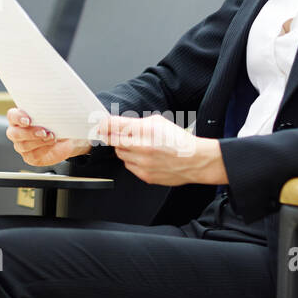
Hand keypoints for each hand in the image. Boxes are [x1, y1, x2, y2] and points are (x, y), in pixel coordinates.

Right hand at [6, 107, 92, 166]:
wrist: (65, 139)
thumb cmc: (57, 123)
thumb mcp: (55, 115)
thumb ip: (50, 112)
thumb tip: (54, 110)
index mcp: (19, 118)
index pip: (12, 116)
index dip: (18, 118)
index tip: (28, 120)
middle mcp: (16, 132)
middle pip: (14, 133)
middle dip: (29, 132)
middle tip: (43, 131)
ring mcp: (21, 145)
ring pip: (23, 145)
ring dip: (39, 141)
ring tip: (52, 137)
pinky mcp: (29, 157)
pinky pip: (32, 155)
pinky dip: (43, 149)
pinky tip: (51, 144)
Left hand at [98, 114, 227, 186]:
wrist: (195, 160)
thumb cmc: (178, 140)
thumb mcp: (157, 122)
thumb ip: (135, 123)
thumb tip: (116, 124)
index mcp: (145, 130)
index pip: (113, 125)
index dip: (104, 125)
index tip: (101, 126)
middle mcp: (142, 147)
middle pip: (113, 141)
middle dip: (114, 137)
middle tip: (119, 135)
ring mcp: (143, 163)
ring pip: (120, 154)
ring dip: (125, 150)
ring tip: (139, 147)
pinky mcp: (145, 176)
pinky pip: (129, 166)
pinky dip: (132, 161)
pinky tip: (144, 157)